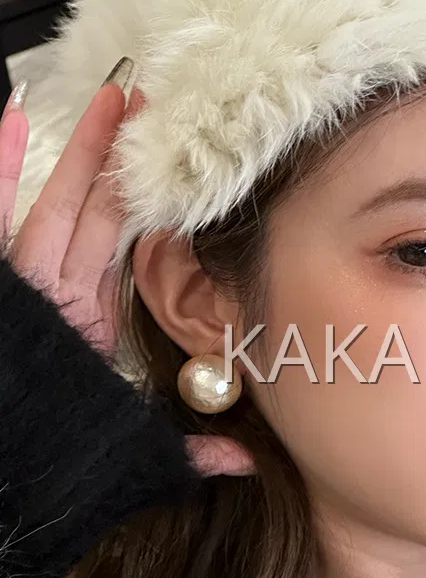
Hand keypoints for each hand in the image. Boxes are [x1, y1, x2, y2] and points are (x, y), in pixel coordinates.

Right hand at [0, 73, 254, 477]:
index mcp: (92, 319)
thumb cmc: (59, 458)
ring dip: (81, 154)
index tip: (182, 172)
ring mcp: (27, 286)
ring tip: (110, 101)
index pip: (127, 252)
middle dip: (125, 163)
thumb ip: (191, 450)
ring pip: (59, 206)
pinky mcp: (1, 289)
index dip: (153, 210)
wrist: (12, 476)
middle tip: (155, 110)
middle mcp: (60, 293)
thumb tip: (249, 462)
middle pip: (99, 215)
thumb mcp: (136, 451)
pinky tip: (11, 121)